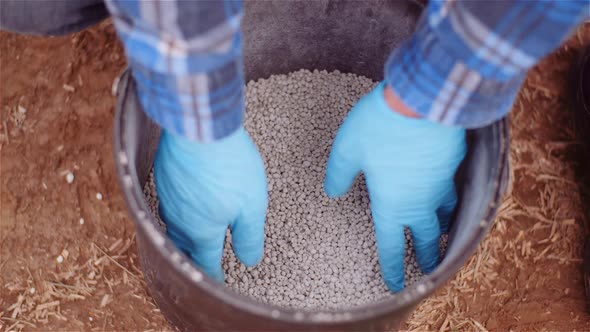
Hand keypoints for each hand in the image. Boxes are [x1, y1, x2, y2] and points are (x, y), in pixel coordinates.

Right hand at [155, 127, 267, 280]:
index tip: (217, 281)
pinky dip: (178, 209)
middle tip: (200, 263)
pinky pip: (168, 201)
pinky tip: (184, 201)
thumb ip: (249, 236)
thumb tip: (249, 260)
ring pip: (172, 225)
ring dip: (183, 234)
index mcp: (202, 231)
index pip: (206, 262)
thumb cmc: (228, 166)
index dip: (214, 274)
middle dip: (193, 258)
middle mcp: (179, 219)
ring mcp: (167, 196)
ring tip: (191, 236)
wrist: (198, 128)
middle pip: (184, 247)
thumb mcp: (252, 206)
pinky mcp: (164, 175)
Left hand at [324, 83, 465, 291]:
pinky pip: (454, 189)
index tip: (397, 284)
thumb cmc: (380, 127)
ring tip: (442, 233)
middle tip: (428, 268)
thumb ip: (339, 174)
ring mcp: (441, 185)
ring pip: (446, 215)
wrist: (422, 101)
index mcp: (391, 206)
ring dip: (443, 229)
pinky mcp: (454, 165)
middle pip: (426, 238)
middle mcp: (420, 203)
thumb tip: (332, 191)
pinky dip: (451, 199)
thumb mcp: (347, 151)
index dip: (393, 268)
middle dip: (426, 256)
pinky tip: (448, 193)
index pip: (391, 247)